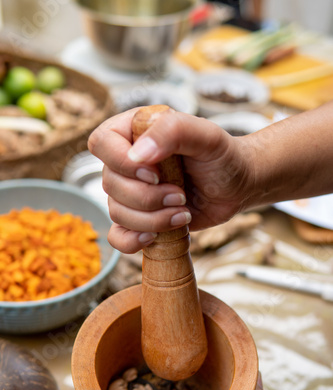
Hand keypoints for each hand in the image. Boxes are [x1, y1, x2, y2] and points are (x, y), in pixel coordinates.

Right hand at [88, 108, 253, 252]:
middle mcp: (127, 162)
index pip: (101, 143)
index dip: (122, 163)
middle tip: (180, 195)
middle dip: (147, 198)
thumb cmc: (222, 157)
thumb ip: (172, 132)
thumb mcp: (206, 136)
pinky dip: (133, 241)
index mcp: (134, 132)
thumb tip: (137, 156)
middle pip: (109, 184)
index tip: (155, 174)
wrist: (236, 186)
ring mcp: (130, 192)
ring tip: (182, 212)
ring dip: (152, 220)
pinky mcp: (138, 219)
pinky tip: (156, 237)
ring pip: (116, 213)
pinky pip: (118, 236)